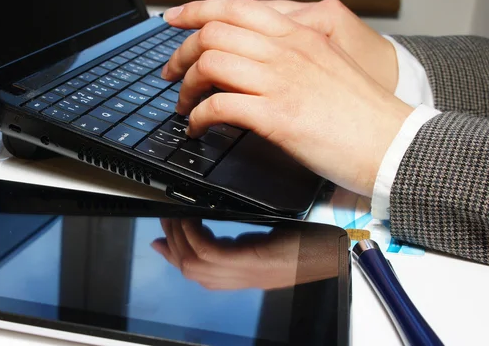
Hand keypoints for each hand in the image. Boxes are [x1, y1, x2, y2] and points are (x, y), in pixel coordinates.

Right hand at [151, 219, 300, 290]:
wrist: (337, 251)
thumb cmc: (310, 245)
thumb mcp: (270, 242)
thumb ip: (246, 242)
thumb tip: (225, 234)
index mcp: (245, 273)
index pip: (199, 273)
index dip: (174, 257)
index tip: (159, 242)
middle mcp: (242, 277)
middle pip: (190, 270)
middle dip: (170, 245)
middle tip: (163, 223)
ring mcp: (246, 272)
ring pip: (194, 264)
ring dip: (178, 237)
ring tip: (174, 218)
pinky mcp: (253, 261)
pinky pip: (210, 254)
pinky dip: (194, 236)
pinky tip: (193, 219)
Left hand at [161, 0, 412, 195]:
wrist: (392, 143)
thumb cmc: (362, 112)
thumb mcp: (327, 65)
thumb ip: (290, 56)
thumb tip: (252, 63)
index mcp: (299, 35)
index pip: (236, 8)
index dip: (196, 9)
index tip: (174, 19)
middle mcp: (287, 50)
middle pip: (213, 32)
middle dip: (181, 53)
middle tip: (172, 73)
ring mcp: (281, 80)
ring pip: (210, 63)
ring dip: (186, 86)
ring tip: (184, 105)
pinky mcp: (277, 115)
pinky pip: (219, 106)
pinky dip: (198, 117)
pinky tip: (199, 128)